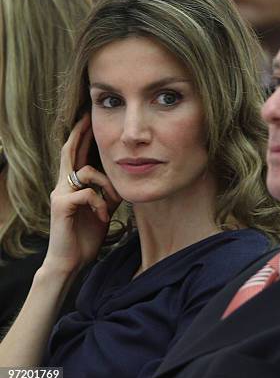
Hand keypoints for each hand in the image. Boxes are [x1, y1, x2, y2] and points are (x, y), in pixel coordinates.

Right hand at [45, 114, 121, 273]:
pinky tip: (103, 217)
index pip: (76, 155)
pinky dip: (100, 204)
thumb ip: (107, 192)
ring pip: (86, 172)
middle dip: (80, 134)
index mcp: (73, 185)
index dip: (81, 137)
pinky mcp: (61, 206)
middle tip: (88, 117)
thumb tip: (121, 180)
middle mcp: (62, 186)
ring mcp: (60, 194)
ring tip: (113, 202)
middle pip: (70, 152)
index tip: (89, 119)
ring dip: (106, 185)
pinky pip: (87, 193)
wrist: (71, 260)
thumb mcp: (103, 208)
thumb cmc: (86, 235)